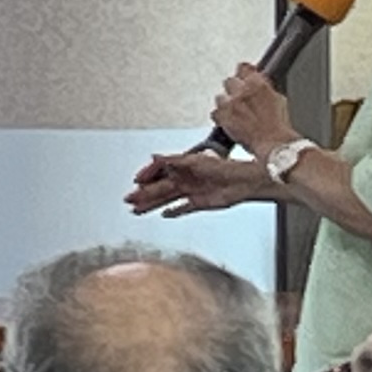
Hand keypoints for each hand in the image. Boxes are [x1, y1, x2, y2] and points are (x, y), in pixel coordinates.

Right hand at [126, 148, 263, 217]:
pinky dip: (174, 212)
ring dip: (152, 204)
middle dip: (143, 194)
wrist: (243, 181)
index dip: (147, 175)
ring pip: (167, 199)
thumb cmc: (224, 168)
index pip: (159, 171)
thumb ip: (173, 160)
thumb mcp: (195, 160)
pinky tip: (165, 214)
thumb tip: (154, 156)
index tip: (136, 181)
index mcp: (183, 167)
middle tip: (129, 199)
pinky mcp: (200, 202)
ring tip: (138, 209)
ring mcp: (192, 191)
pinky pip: (183, 208)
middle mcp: (186, 179)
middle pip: (160, 188)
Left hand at [209, 63, 296, 159]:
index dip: (243, 73)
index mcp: (257, 83)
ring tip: (236, 115)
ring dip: (226, 104)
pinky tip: (229, 123)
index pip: (243, 67)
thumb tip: (258, 83)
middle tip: (240, 100)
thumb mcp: (278, 99)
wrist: (273, 142)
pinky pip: (215, 113)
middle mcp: (241, 90)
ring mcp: (230, 103)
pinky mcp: (222, 116)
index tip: (242, 76)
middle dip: (234, 90)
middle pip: (230, 81)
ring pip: (220, 97)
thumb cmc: (278, 125)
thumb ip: (264, 88)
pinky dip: (220, 117)